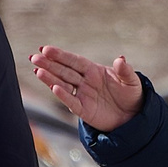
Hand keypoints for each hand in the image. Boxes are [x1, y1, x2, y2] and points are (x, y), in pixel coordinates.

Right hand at [29, 46, 144, 132]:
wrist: (133, 117)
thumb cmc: (131, 95)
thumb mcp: (132, 81)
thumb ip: (125, 71)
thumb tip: (120, 59)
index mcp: (94, 70)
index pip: (74, 61)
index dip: (61, 55)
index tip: (46, 49)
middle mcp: (85, 81)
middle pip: (64, 71)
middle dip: (49, 64)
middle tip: (34, 57)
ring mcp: (82, 95)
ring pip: (63, 84)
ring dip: (50, 78)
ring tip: (37, 70)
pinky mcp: (83, 110)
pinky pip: (71, 101)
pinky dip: (63, 95)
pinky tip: (53, 87)